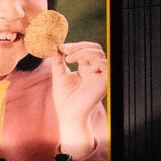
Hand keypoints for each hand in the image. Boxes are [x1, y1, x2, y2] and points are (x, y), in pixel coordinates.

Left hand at [49, 41, 106, 160]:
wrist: (68, 114)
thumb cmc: (64, 99)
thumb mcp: (59, 75)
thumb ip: (58, 60)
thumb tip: (56, 47)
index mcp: (86, 69)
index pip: (87, 50)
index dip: (75, 45)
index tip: (61, 47)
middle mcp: (95, 71)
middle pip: (95, 48)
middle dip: (79, 45)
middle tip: (65, 49)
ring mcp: (100, 76)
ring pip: (99, 53)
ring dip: (83, 51)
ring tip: (69, 57)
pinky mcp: (104, 82)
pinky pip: (104, 64)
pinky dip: (91, 59)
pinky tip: (78, 64)